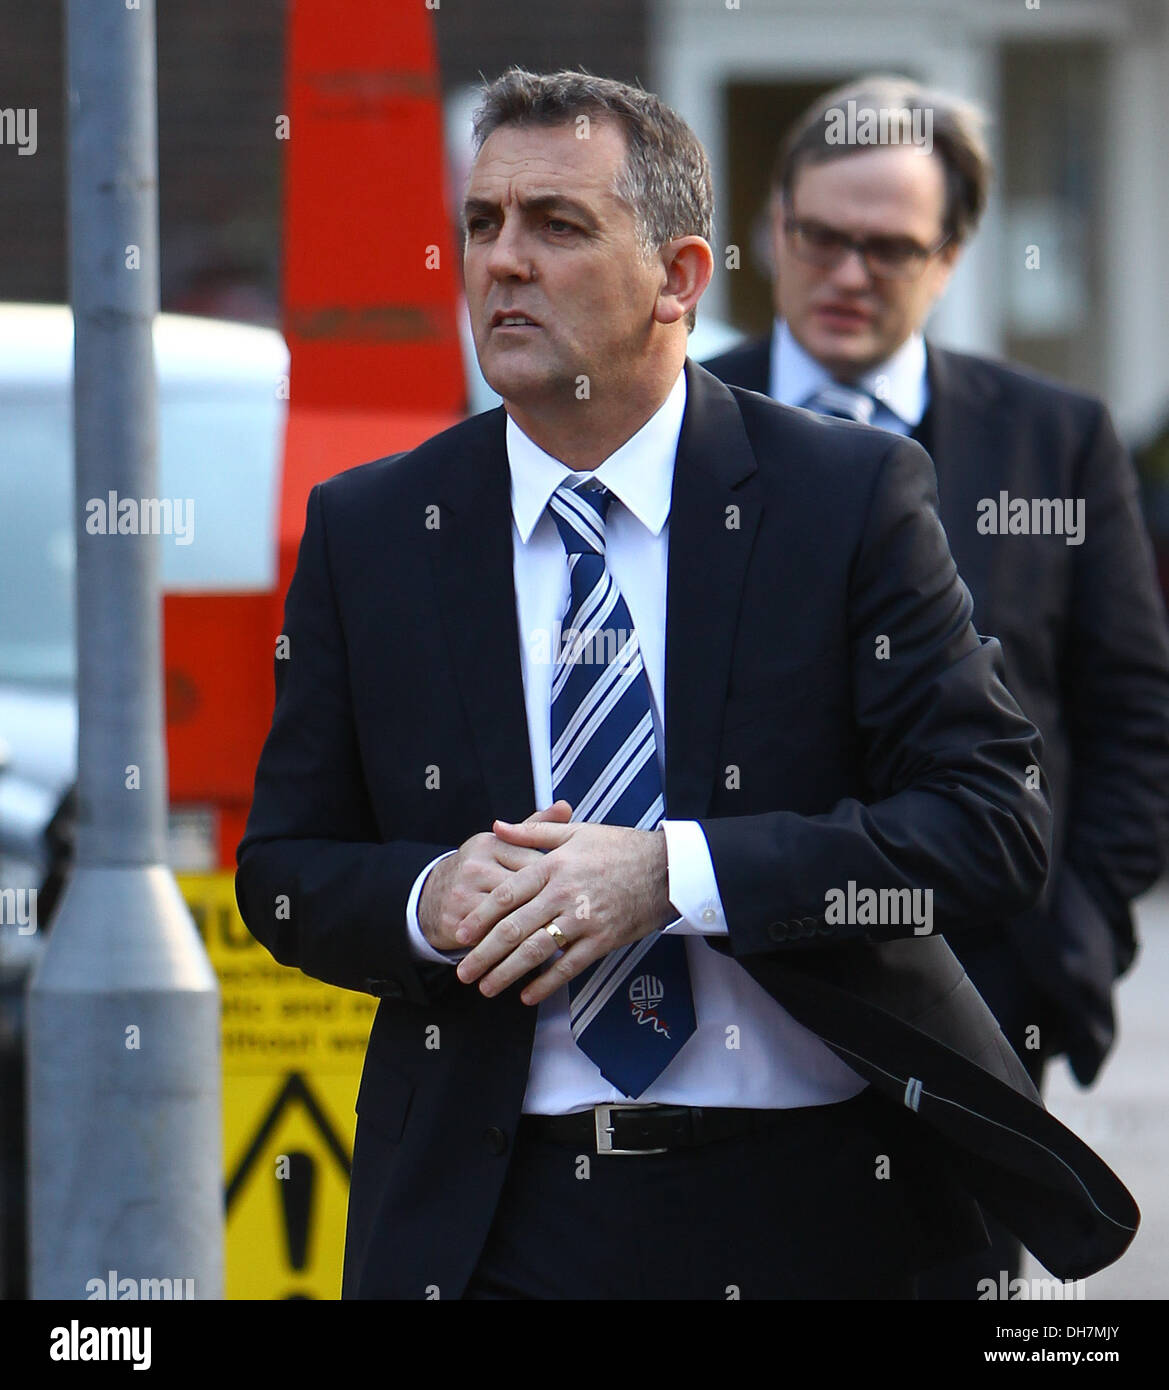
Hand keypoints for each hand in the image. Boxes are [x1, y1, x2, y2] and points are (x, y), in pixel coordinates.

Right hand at [418, 801, 573, 952]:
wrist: (429, 899)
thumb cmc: (477, 871)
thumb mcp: (501, 844)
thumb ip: (534, 828)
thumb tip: (565, 806)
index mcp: (490, 844)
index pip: (533, 861)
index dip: (559, 880)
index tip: (579, 892)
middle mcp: (475, 867)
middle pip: (523, 890)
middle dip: (550, 906)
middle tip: (576, 920)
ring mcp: (463, 895)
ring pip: (508, 916)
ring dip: (534, 930)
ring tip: (561, 940)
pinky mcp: (455, 922)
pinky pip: (491, 938)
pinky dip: (512, 948)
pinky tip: (532, 955)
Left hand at [454, 819, 674, 1004]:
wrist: (665, 867)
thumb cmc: (619, 847)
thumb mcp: (574, 832)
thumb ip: (532, 831)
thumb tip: (497, 827)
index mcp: (553, 867)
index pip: (507, 896)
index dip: (481, 918)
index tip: (461, 934)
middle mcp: (564, 894)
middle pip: (515, 929)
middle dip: (485, 953)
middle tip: (463, 971)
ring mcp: (584, 920)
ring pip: (537, 951)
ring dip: (508, 972)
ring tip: (486, 987)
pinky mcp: (603, 940)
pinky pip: (569, 966)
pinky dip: (547, 983)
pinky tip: (527, 995)